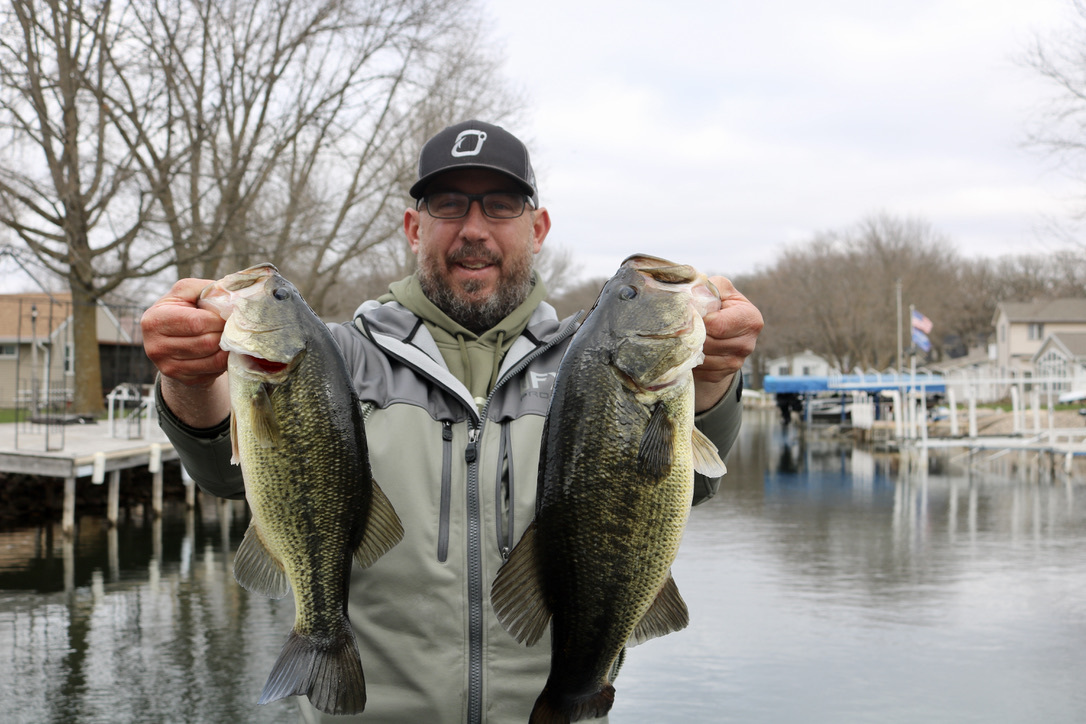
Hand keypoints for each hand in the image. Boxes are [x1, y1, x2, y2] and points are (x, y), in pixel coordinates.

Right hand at [141, 278, 227, 386]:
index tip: (229, 314)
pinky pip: (214, 371)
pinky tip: (224, 350)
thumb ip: (206, 289)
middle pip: (206, 342)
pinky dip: (224, 360)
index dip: (218, 319)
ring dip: (228, 347)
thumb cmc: (184, 310)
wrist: (174, 339)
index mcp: (155, 320)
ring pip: (213, 359)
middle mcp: (156, 346)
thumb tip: (232, 298)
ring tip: (231, 337)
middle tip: (234, 326)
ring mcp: (168, 367)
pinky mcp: (183, 379)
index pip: (196, 322)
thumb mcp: (188, 292)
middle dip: (225, 333)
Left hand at [693, 276, 762, 411]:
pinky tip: (689, 349)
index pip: (717, 325)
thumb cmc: (718, 305)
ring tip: (683, 336)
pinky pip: (701, 370)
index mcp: (750, 319)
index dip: (698, 319)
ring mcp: (736, 362)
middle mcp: (748, 343)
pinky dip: (691, 360)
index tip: (687, 314)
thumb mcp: (719, 289)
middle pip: (709, 343)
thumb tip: (691, 296)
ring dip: (689, 348)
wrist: (720, 329)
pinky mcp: (723, 374)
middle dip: (692, 334)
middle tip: (680, 326)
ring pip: (703, 357)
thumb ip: (708, 287)